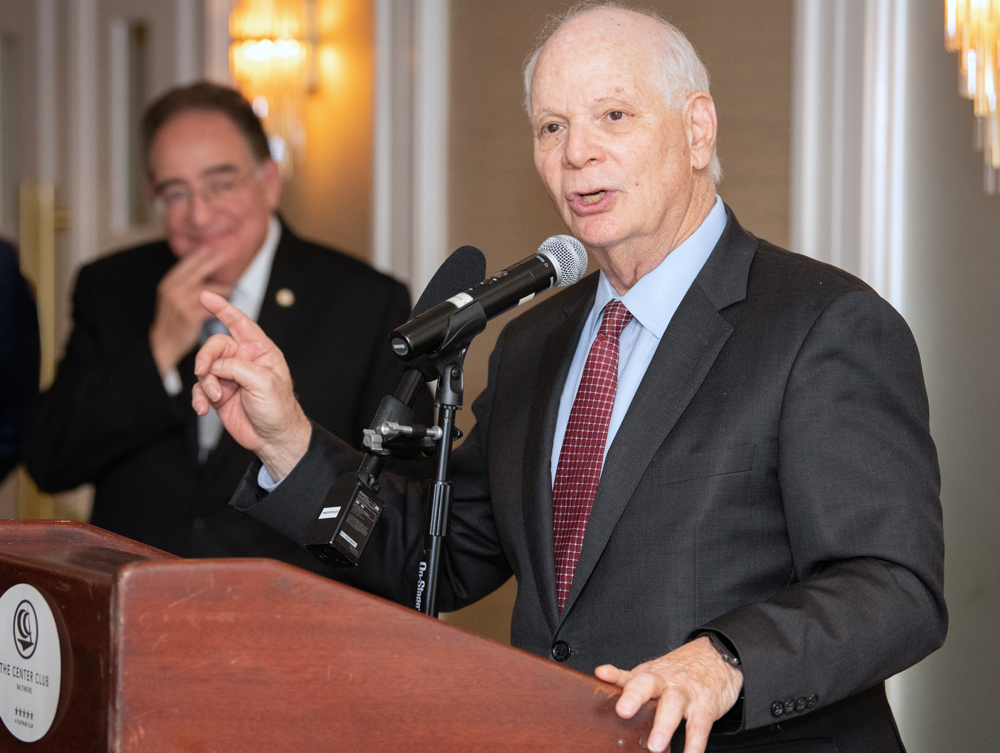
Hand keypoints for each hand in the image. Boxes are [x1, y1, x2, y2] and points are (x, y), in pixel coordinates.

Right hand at [149, 250, 231, 375]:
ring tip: (232, 286)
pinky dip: (220, 305)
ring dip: (221, 287)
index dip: (200, 254)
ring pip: (207, 289)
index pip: (186, 263)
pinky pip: (210, 307)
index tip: (215, 245)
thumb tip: (205, 266)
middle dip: (213, 261)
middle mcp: (172, 290)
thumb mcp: (173, 296)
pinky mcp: (189, 317)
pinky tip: (228, 304)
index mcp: (169, 282)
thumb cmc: (173, 320)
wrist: (162, 344)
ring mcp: (180, 303)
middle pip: (197, 270)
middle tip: (227, 253)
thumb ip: (186, 282)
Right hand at [192, 291, 311, 480]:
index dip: (223, 309)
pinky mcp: (219, 393)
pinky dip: (198, 398)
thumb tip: (215, 365)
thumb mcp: (264, 383)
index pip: (240, 324)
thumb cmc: (278, 410)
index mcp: (260, 351)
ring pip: (205, 369)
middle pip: (215, 346)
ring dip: (204, 383)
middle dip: (205, 357)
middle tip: (203, 371)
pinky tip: (203, 408)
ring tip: (214, 398)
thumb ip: (238, 367)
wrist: (273, 438)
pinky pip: (200, 388)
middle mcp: (244, 360)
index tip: (206, 297)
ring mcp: (230, 377)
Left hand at [594, 637, 742, 752]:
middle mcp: (665, 682)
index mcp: (649, 676)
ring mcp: (685, 693)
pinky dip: (694, 745)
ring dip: (663, 725)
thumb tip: (600, 680)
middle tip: (624, 711)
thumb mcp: (652, 673)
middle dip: (635, 696)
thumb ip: (628, 682)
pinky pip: (699, 726)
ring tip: (655, 746)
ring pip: (673, 705)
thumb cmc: (679, 672)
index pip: (629, 674)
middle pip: (647, 684)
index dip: (614, 675)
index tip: (601, 674)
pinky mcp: (704, 706)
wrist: (716, 657)